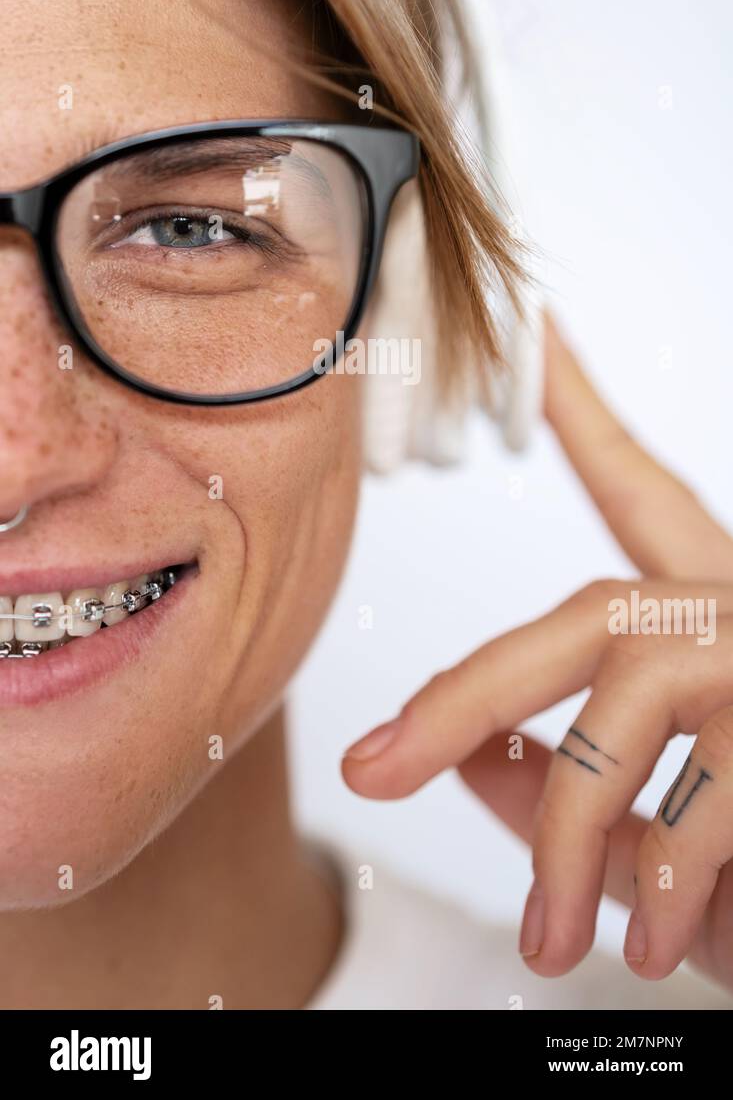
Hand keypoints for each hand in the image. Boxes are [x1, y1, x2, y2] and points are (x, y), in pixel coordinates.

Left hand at [341, 316, 732, 990]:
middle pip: (583, 616)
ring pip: (625, 713)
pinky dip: (665, 881)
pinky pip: (708, 799)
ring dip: (569, 839)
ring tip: (548, 939)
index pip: (643, 495)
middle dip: (465, 693)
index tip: (540, 333)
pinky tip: (648, 943)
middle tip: (371, 770)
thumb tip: (463, 751)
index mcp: (711, 617)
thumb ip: (558, 787)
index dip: (591, 414)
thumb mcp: (649, 839)